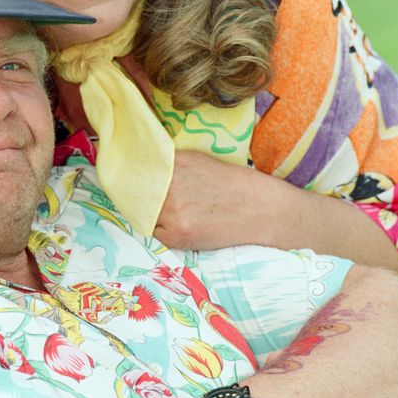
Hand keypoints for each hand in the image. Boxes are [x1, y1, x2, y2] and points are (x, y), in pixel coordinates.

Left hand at [154, 151, 397, 278]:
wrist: (266, 212)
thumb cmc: (237, 185)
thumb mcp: (202, 162)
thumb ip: (172, 164)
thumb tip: (145, 168)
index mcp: (177, 161)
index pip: (140, 168)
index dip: (135, 175)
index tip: (132, 176)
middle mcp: (171, 184)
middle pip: (137, 192)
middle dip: (142, 195)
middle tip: (150, 197)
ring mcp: (172, 211)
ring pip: (144, 214)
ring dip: (151, 214)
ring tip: (172, 213)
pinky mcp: (178, 235)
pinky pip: (156, 233)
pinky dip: (162, 231)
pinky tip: (180, 226)